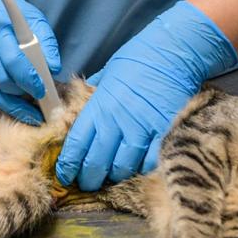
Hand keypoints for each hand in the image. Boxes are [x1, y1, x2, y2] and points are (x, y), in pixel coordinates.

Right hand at [0, 0, 61, 140]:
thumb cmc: (9, 12)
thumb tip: (53, 68)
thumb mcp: (32, 17)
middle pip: (0, 78)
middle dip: (21, 96)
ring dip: (10, 108)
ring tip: (30, 118)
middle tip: (41, 109)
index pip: (13, 60)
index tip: (43, 90)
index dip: (29, 78)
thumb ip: (45, 41)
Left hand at [56, 1, 236, 191]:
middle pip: (96, 162)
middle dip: (90, 179)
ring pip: (122, 168)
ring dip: (116, 177)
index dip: (69, 165)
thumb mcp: (107, 74)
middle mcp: (116, 121)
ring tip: (113, 178)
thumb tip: (82, 105)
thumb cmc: (138, 59)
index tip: (66, 175)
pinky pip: (149, 163)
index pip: (76, 144)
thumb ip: (95, 96)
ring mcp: (140, 129)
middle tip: (88, 184)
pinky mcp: (163, 134)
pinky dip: (142, 170)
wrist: (172, 52)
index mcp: (98, 107)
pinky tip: (139, 169)